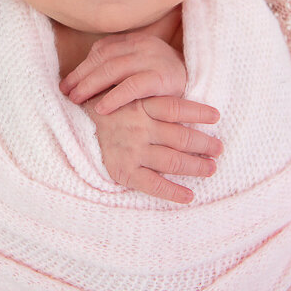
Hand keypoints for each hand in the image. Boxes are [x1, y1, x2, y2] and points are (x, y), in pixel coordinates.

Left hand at [59, 32, 186, 114]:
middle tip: (66, 94)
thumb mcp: (140, 71)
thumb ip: (117, 69)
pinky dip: (115, 97)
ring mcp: (154, 59)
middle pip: (103, 58)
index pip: (101, 49)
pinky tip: (101, 108)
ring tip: (76, 100)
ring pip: (113, 69)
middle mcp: (144, 45)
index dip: (81, 66)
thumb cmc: (163, 86)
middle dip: (81, 76)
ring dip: (91, 85)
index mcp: (136, 40)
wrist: (201, 94)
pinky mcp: (163, 77)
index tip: (66, 84)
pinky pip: (133, 86)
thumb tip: (80, 81)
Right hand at [86, 93, 223, 203]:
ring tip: (210, 169)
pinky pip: (153, 184)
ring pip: (173, 161)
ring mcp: (132, 149)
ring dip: (196, 166)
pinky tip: (188, 196)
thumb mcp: (127, 94)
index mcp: (142, 104)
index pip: (177, 108)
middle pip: (181, 137)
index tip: (216, 117)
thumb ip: (151, 98)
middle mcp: (139, 126)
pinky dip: (173, 192)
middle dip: (204, 145)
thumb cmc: (107, 107)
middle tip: (218, 149)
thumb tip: (184, 100)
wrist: (72, 122)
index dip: (199, 112)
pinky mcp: (123, 170)